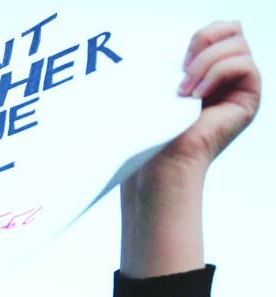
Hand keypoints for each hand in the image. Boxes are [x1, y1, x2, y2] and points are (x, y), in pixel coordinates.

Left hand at [153, 21, 259, 173]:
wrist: (164, 158)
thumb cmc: (157, 127)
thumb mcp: (164, 84)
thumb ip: (180, 57)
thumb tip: (181, 32)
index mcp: (210, 68)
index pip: (218, 29)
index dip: (200, 35)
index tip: (176, 60)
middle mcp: (229, 75)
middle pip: (233, 28)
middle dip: (205, 41)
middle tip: (182, 70)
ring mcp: (241, 85)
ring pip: (238, 44)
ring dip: (206, 62)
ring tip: (185, 90)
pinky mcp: (249, 97)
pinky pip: (244, 63)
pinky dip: (217, 73)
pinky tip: (197, 96)